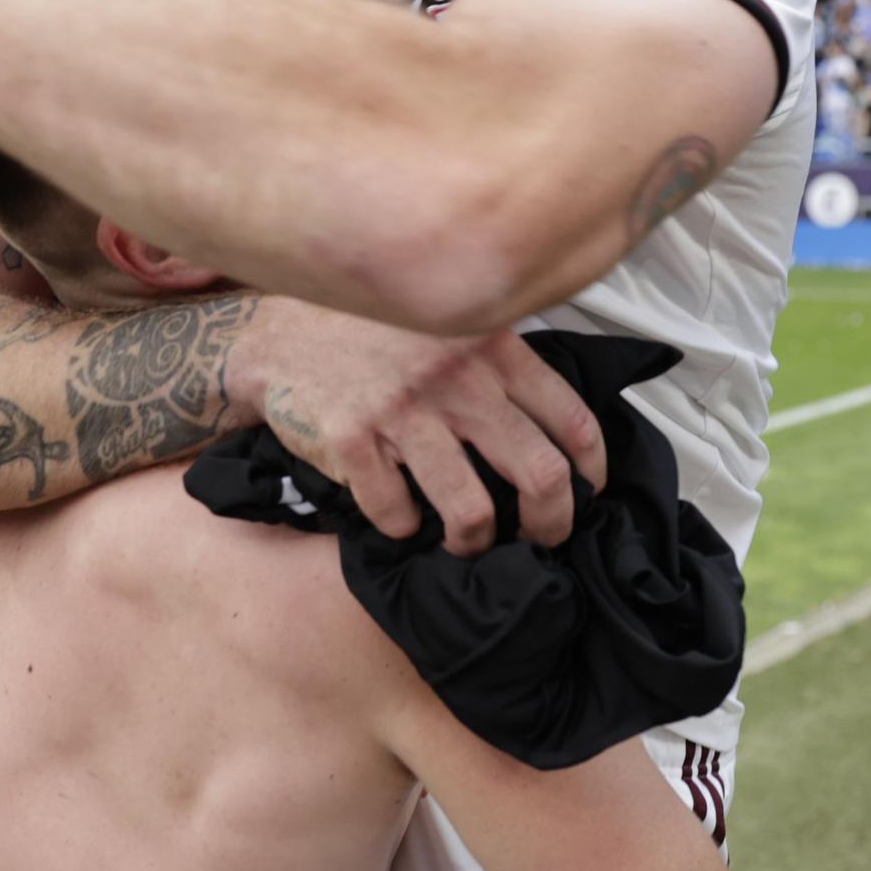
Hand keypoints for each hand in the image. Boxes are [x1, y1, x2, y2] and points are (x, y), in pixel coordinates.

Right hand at [226, 298, 606, 549]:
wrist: (279, 336)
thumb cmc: (374, 340)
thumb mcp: (450, 329)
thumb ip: (501, 369)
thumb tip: (557, 438)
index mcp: (491, 346)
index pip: (571, 421)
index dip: (591, 473)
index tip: (586, 494)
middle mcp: (454, 376)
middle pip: (540, 476)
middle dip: (550, 525)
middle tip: (539, 538)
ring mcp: (401, 410)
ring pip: (472, 512)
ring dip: (474, 541)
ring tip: (465, 540)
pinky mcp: (351, 440)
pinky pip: (397, 515)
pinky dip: (402, 527)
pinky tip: (398, 513)